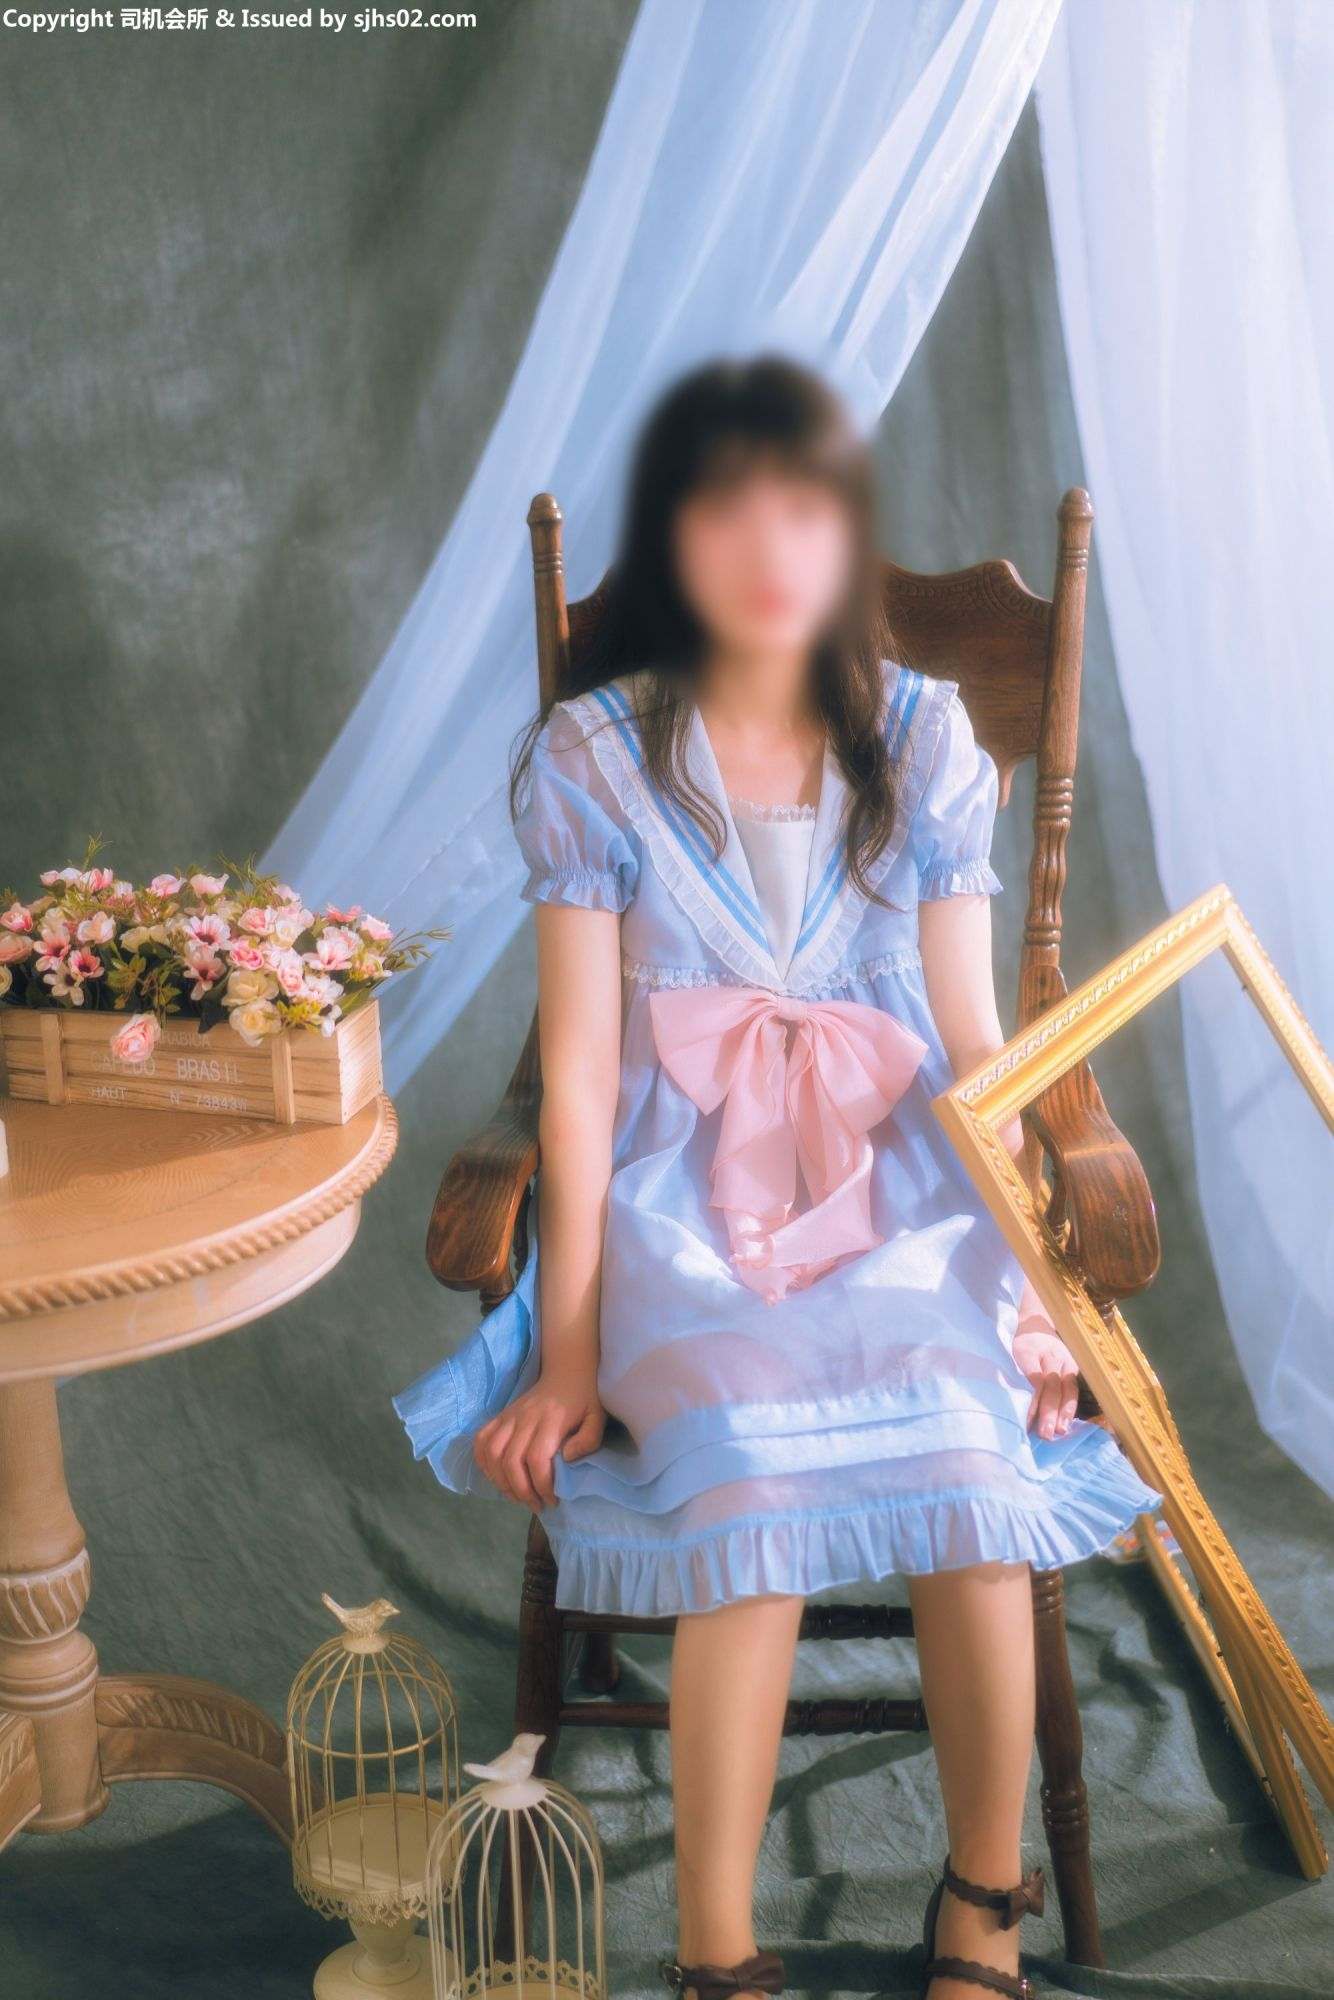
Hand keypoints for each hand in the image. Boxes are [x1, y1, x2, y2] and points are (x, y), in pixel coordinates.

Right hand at [473, 1368, 605, 1510]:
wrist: (567, 1371)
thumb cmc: (585, 1399)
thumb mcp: (597, 1418)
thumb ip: (588, 1440)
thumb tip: (567, 1458)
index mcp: (550, 1421)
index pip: (536, 1459)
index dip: (541, 1485)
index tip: (552, 1500)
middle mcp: (525, 1418)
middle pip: (511, 1460)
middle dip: (521, 1491)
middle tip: (536, 1505)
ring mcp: (510, 1416)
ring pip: (493, 1453)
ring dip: (501, 1481)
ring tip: (517, 1496)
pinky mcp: (500, 1415)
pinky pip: (481, 1440)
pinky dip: (483, 1462)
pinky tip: (497, 1477)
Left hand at [1012, 1323, 1079, 1439]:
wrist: (1034, 1323)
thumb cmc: (1014, 1345)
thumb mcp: (1005, 1354)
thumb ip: (1008, 1376)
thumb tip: (1007, 1410)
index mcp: (1027, 1350)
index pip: (1033, 1379)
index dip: (1031, 1401)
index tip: (1026, 1422)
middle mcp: (1049, 1354)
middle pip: (1051, 1385)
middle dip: (1049, 1411)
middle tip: (1045, 1434)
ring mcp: (1064, 1359)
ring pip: (1066, 1387)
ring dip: (1064, 1412)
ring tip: (1060, 1432)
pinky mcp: (1073, 1366)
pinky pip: (1073, 1388)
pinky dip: (1070, 1406)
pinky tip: (1067, 1423)